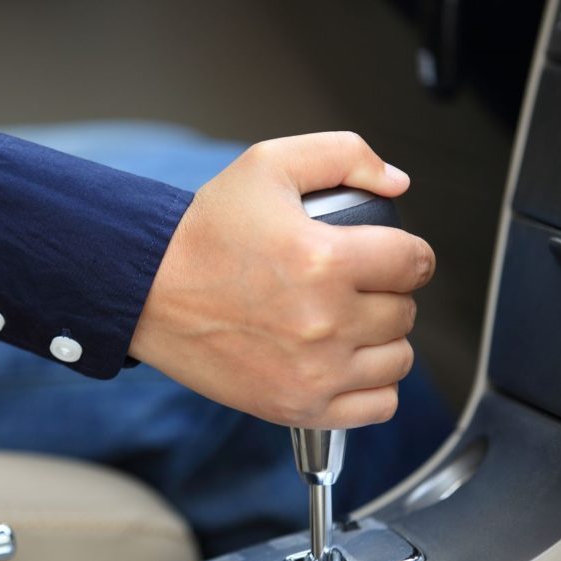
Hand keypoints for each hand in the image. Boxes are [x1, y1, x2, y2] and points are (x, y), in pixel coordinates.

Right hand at [129, 132, 434, 428]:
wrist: (146, 292)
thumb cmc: (202, 234)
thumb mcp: (268, 165)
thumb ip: (344, 155)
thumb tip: (396, 183)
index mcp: (325, 259)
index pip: (414, 261)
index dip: (405, 253)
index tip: (387, 257)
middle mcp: (324, 321)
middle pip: (406, 311)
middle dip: (385, 293)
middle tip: (349, 286)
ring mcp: (313, 371)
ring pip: (398, 360)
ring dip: (381, 340)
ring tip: (346, 324)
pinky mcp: (296, 406)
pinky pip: (377, 406)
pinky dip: (371, 386)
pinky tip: (344, 363)